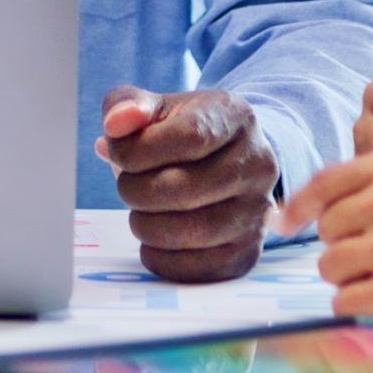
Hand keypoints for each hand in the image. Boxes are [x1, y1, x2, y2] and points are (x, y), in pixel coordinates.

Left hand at [97, 88, 276, 282]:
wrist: (228, 162)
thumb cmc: (183, 134)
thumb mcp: (158, 108)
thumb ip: (128, 104)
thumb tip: (115, 124)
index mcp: (236, 118)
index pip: (189, 137)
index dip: (140, 150)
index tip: (118, 152)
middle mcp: (258, 164)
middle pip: (185, 189)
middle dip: (135, 190)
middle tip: (126, 185)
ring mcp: (258, 211)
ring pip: (192, 232)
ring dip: (146, 226)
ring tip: (139, 211)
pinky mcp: (248, 251)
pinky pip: (199, 268)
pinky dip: (162, 258)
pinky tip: (152, 239)